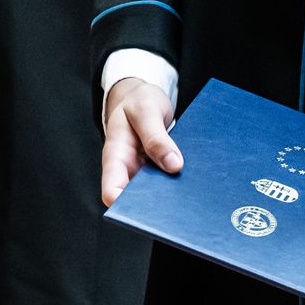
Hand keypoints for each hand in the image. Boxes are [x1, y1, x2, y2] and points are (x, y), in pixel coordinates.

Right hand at [100, 78, 180, 205]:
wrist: (141, 96)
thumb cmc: (137, 101)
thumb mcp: (146, 111)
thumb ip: (156, 137)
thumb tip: (174, 165)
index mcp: (115, 155)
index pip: (112, 190)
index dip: (124, 204)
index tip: (148, 207)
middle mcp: (127, 168)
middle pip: (134, 199)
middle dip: (153, 206)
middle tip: (177, 202)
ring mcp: (142, 171)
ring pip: (153, 193)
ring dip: (168, 196)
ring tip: (190, 192)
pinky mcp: (157, 169)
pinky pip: (165, 181)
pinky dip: (176, 183)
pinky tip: (192, 181)